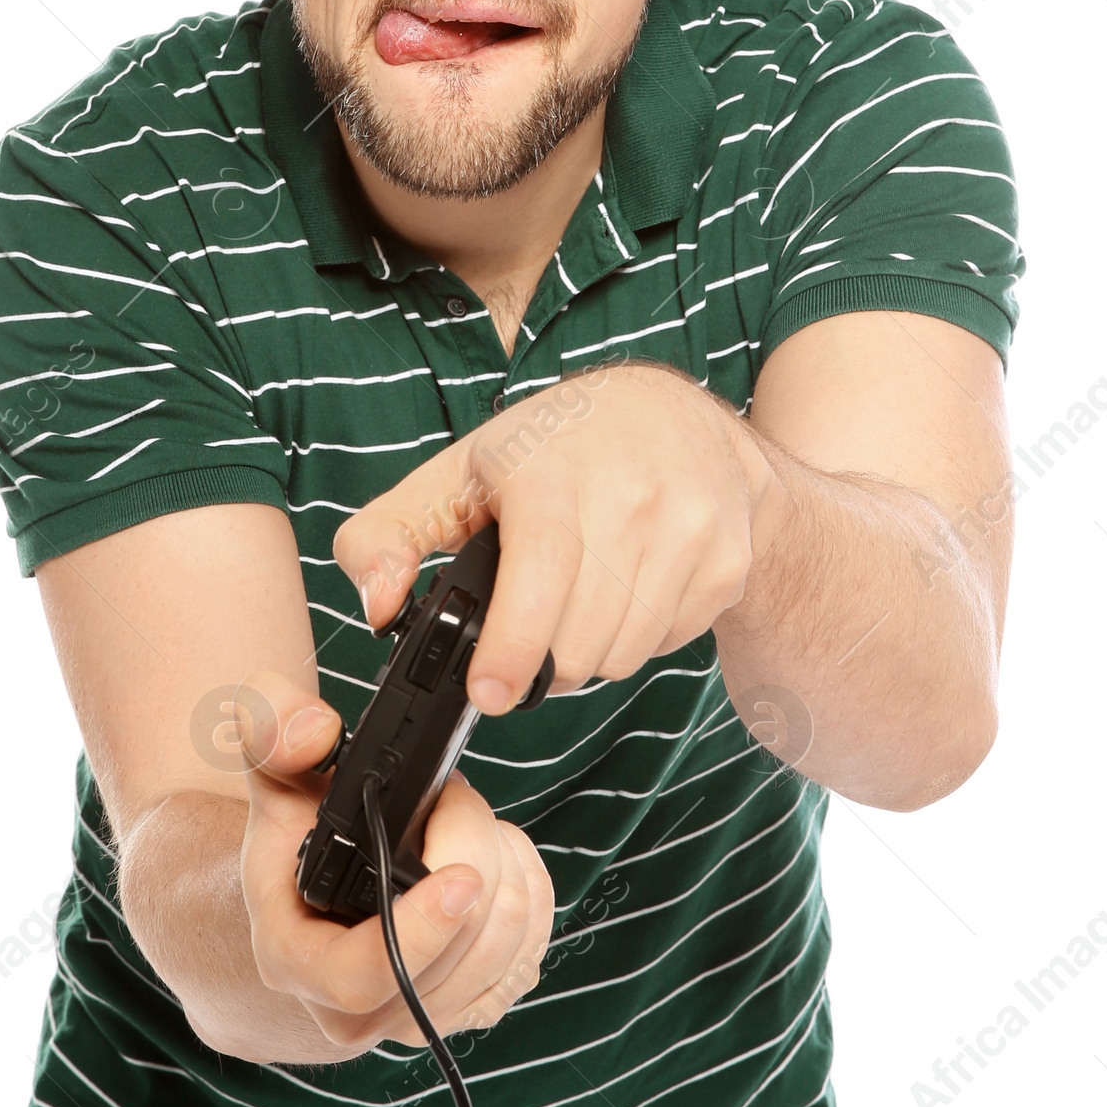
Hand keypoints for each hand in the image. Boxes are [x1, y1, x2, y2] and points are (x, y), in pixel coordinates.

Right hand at [236, 672, 555, 1051]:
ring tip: (471, 825)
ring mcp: (417, 1018)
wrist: (311, 901)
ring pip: (505, 951)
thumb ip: (272, 730)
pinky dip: (530, 896)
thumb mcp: (271, 775)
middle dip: (476, 853)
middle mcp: (355, 1010)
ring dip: (507, 870)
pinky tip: (498, 861)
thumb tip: (313, 733)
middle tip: (454, 797)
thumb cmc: (292, 838)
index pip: (363, 977)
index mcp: (295, 961)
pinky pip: (529, 956)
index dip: (422, 932)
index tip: (463, 878)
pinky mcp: (469, 1009)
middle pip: (458, 949)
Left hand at [334, 363, 782, 714]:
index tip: (490, 692)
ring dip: (587, 653)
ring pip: (621, 653)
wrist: (676, 414)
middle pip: (578, 637)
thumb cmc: (555, 447)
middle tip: (526, 631)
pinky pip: (666, 644)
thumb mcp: (458, 472)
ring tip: (575, 603)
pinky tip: (625, 588)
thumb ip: (390, 536)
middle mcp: (631, 492)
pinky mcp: (727, 559)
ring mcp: (689, 527)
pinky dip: (636, 637)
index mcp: (553, 470)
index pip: (541, 571)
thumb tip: (378, 606)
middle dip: (539, 658)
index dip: (513, 645)